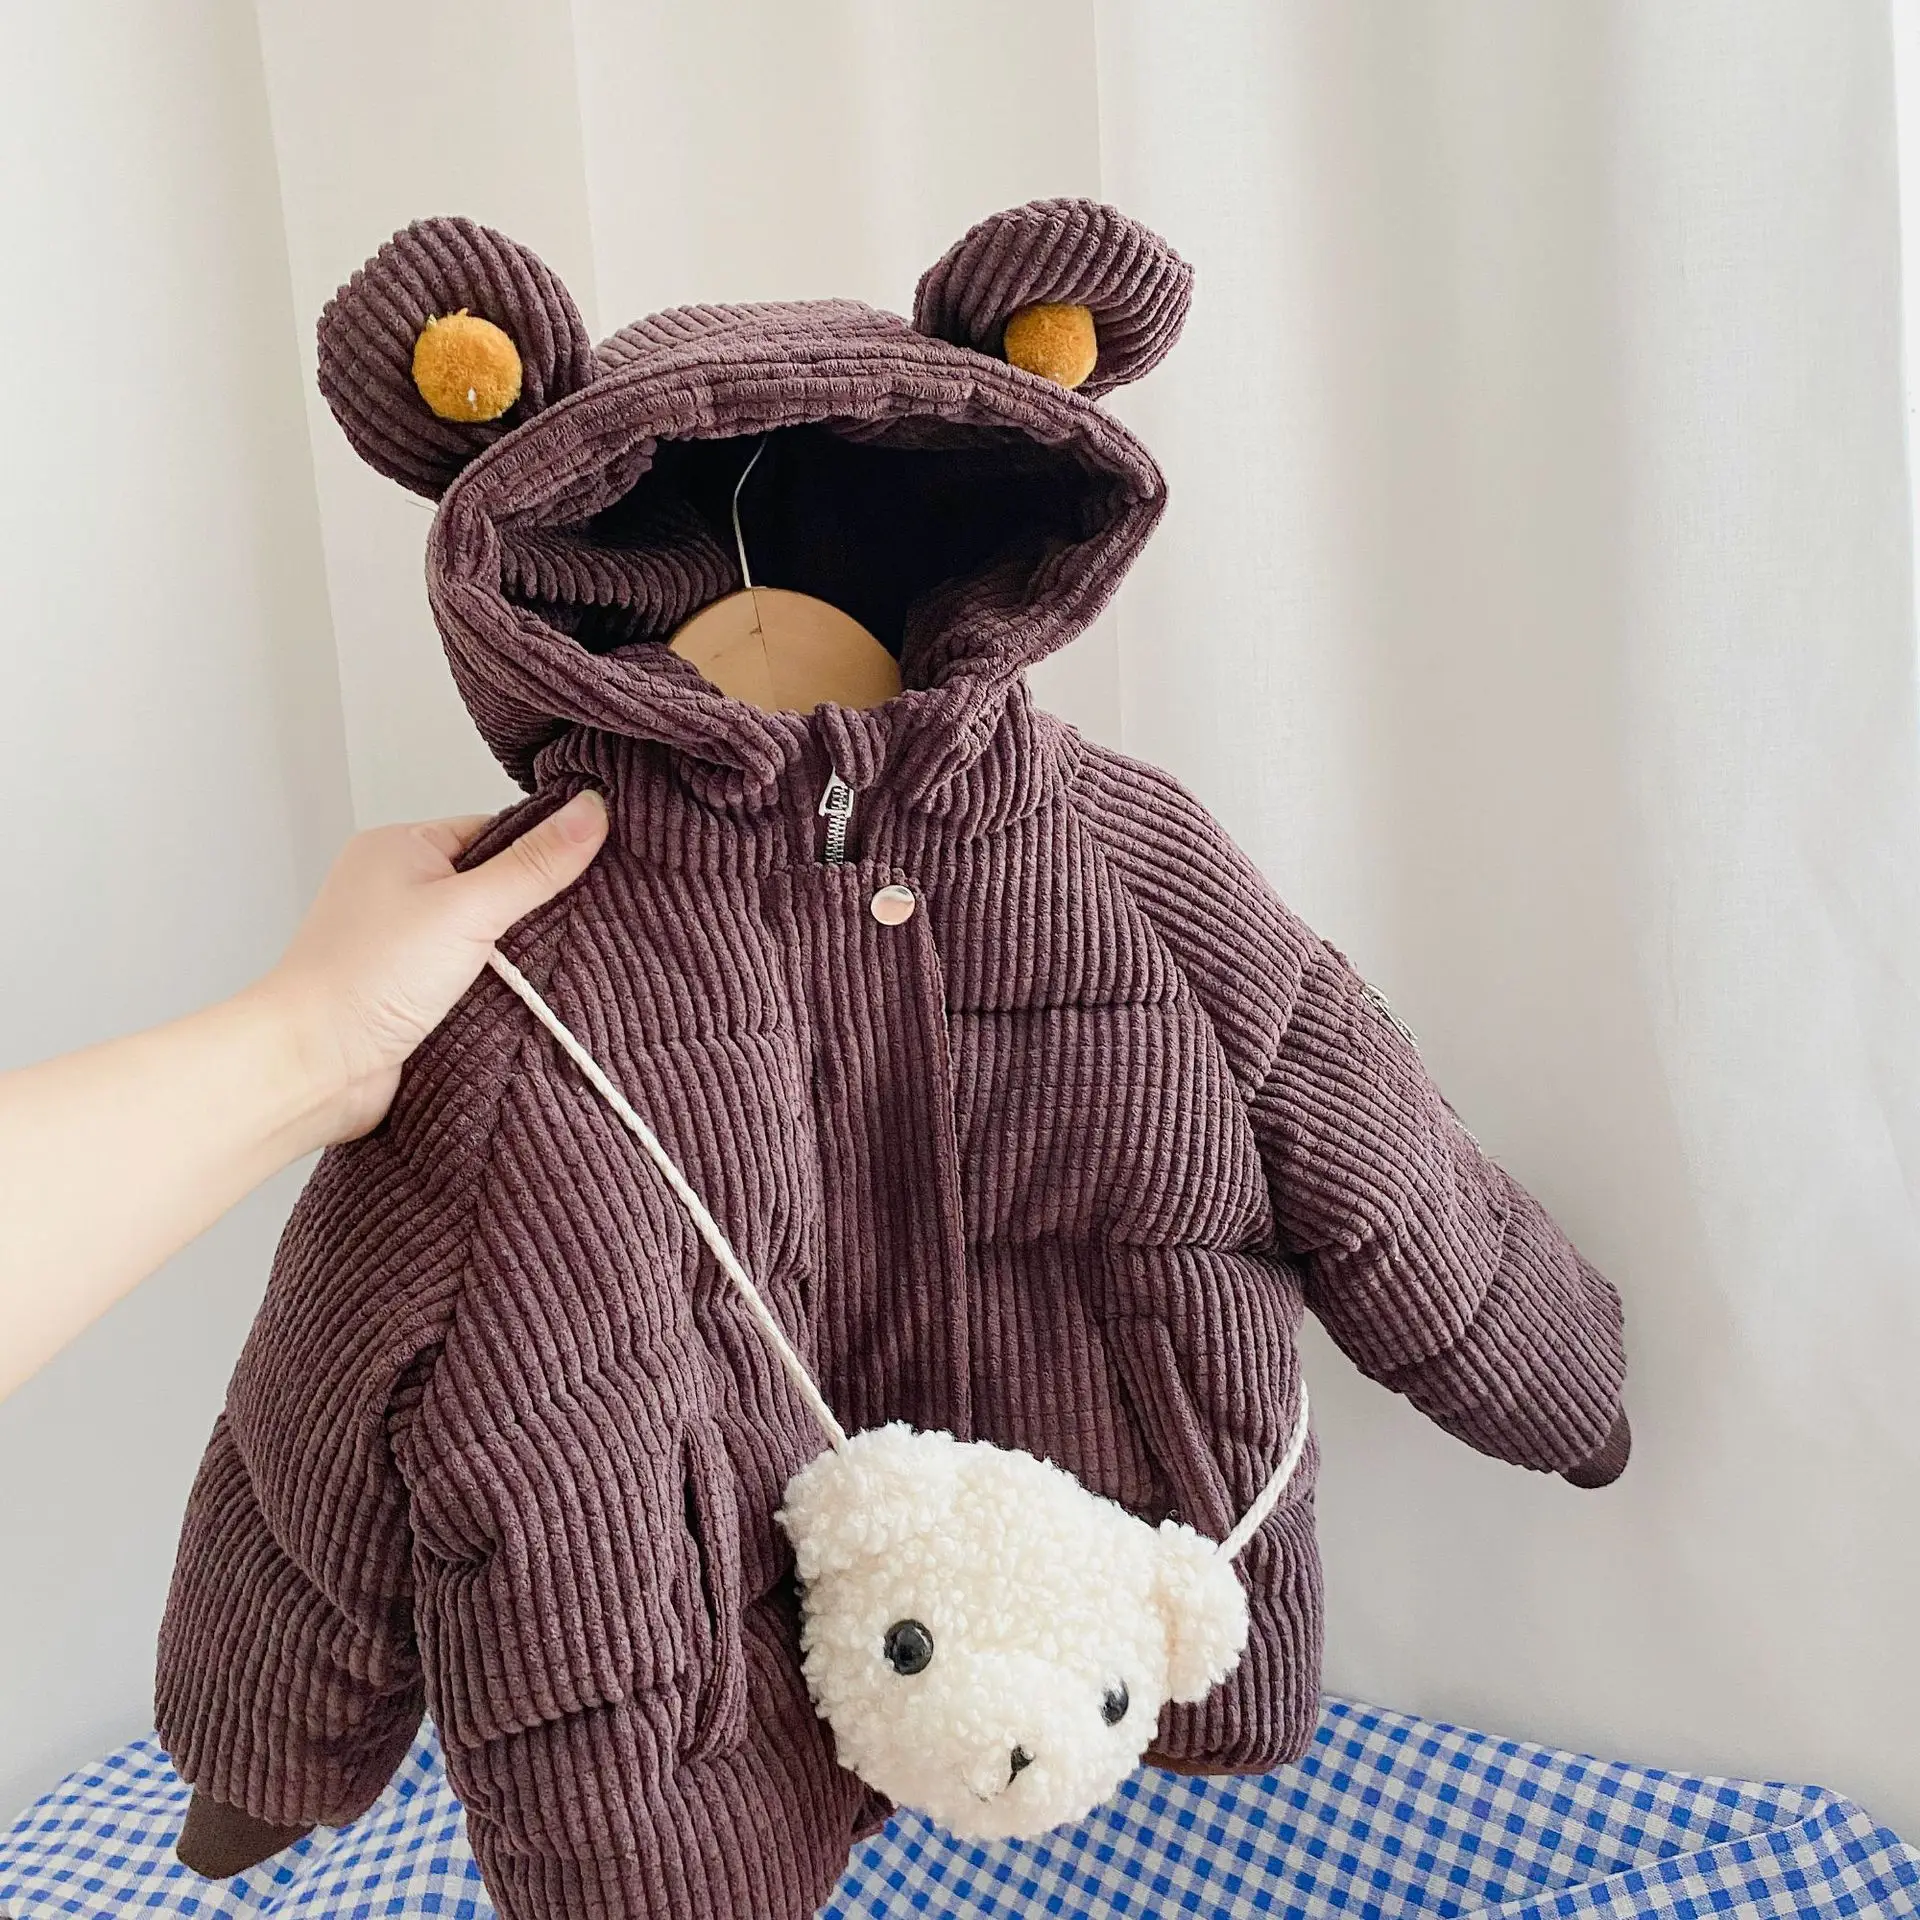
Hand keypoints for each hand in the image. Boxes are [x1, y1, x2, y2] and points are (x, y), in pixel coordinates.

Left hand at [252, 791, 608, 1146]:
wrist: (311, 1067)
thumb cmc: (364, 979)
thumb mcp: (468, 910)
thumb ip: (534, 865)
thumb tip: (592, 810)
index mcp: (400, 846)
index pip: (495, 832)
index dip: (539, 855)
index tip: (585, 876)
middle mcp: (396, 888)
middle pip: (492, 885)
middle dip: (528, 913)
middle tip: (566, 933)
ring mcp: (400, 942)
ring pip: (483, 936)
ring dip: (510, 960)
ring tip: (536, 975)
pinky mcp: (407, 989)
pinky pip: (468, 977)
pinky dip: (492, 991)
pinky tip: (513, 1004)